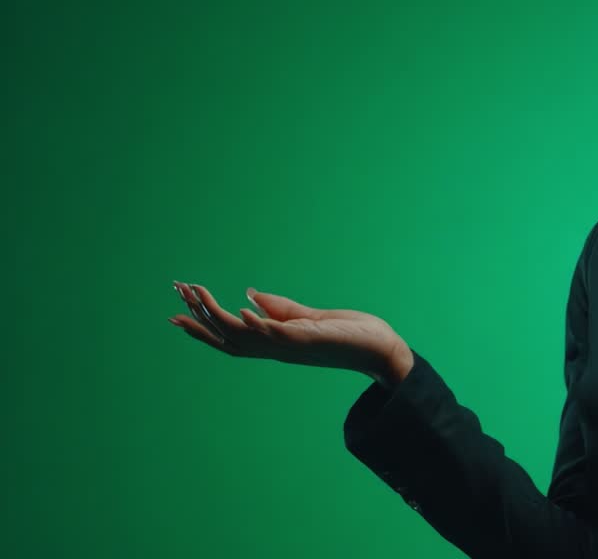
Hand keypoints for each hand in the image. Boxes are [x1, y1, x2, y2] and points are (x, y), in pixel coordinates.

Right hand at [168, 281, 411, 383]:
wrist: (380, 348)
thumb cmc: (347, 335)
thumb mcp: (308, 319)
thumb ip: (279, 309)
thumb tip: (250, 295)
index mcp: (274, 343)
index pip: (229, 337)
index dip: (201, 328)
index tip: (174, 313)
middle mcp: (276, 348)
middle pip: (226, 336)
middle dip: (198, 316)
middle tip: (176, 291)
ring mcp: (289, 346)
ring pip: (243, 335)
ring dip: (217, 315)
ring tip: (196, 292)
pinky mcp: (307, 341)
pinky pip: (276, 334)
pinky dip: (257, 324)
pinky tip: (241, 310)